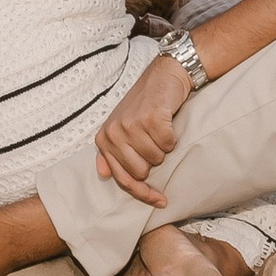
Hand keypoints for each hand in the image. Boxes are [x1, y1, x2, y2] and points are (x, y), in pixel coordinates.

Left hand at [95, 50, 192, 199]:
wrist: (163, 76)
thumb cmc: (143, 105)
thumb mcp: (120, 126)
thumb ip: (111, 152)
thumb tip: (103, 174)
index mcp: (104, 138)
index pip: (122, 179)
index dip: (143, 193)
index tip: (159, 200)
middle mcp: (114, 132)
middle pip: (141, 172)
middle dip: (153, 161)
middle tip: (154, 140)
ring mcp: (132, 124)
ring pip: (157, 159)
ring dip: (163, 147)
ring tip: (158, 128)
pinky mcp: (151, 118)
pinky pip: (168, 145)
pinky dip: (172, 137)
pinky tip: (167, 122)